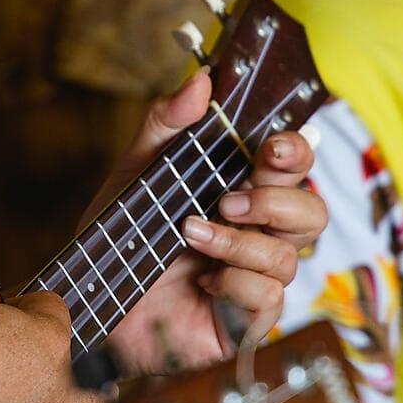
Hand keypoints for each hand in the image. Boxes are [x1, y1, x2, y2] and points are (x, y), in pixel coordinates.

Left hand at [95, 72, 326, 376]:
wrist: (90, 300)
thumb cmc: (120, 238)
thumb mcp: (136, 172)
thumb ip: (166, 124)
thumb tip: (200, 81)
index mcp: (239, 192)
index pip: (292, 167)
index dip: (296, 152)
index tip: (272, 147)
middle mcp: (256, 235)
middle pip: (312, 213)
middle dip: (277, 201)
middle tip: (228, 200)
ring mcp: (255, 279)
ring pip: (289, 257)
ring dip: (238, 242)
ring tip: (191, 235)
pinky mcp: (246, 321)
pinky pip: (268, 298)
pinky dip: (234, 284)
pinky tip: (202, 282)